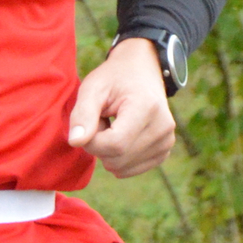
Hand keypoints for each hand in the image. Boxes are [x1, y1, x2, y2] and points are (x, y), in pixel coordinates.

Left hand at [68, 38, 176, 177]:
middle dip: (99, 145)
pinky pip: (129, 170)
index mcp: (147, 108)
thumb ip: (82, 114)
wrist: (142, 72)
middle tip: (102, 120)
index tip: (89, 122)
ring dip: (107, 152)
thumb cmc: (113, 79)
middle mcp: (163, 128)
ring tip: (113, 125)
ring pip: (121, 168)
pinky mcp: (163, 152)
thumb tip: (76, 142)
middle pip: (116, 159)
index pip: (114, 145)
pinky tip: (122, 135)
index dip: (92, 141)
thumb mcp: (93, 88)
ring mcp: (166, 142)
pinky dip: (118, 157)